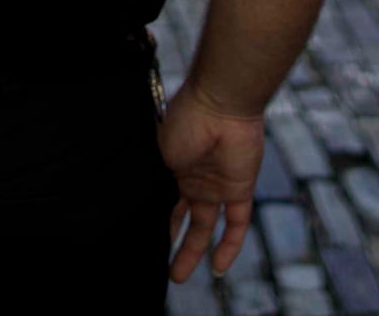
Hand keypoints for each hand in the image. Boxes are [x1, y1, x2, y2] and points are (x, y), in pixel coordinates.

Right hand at [157, 84, 264, 281]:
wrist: (220, 104)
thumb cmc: (185, 120)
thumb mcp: (160, 152)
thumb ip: (155, 180)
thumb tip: (142, 207)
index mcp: (172, 164)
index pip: (162, 200)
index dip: (153, 219)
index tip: (140, 239)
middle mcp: (194, 177)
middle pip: (181, 217)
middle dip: (170, 241)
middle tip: (159, 265)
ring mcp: (216, 184)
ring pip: (204, 226)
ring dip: (193, 251)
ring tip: (177, 275)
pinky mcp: (239, 188)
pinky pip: (236, 224)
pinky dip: (229, 246)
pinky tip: (218, 268)